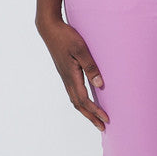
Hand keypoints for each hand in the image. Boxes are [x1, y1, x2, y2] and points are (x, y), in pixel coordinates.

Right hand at [37, 16, 109, 130]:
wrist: (49, 29)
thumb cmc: (66, 37)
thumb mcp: (81, 50)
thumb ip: (91, 67)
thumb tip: (100, 86)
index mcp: (71, 76)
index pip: (84, 100)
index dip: (95, 111)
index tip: (106, 119)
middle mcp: (67, 79)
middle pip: (79, 105)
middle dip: (91, 117)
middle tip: (102, 127)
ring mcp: (65, 76)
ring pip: (74, 99)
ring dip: (85, 110)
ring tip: (95, 118)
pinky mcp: (65, 72)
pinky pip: (73, 92)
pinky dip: (80, 101)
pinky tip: (86, 100)